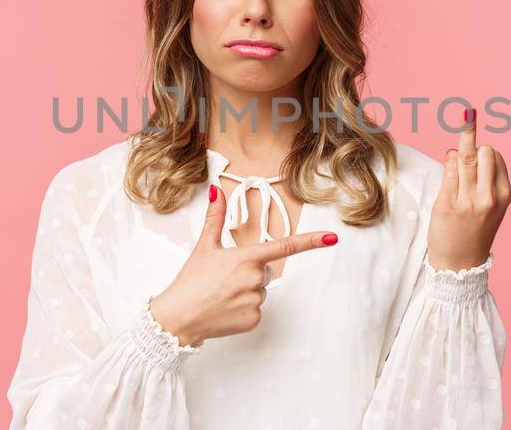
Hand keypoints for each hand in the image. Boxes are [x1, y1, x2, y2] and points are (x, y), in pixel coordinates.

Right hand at [148, 184, 338, 346]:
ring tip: (222, 294)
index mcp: (246, 258)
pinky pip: (257, 310)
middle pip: (265, 271)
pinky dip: (243, 309)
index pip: (285, 246)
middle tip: (224, 279)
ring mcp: (256, 301)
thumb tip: (217, 191)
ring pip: (260, 290)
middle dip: (249, 272)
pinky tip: (225, 309)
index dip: (312, 241)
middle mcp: (255, 279)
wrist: (178, 317)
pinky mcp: (254, 319)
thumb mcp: (204, 247)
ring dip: (245, 291)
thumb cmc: (190, 281)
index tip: (332, 238)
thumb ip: (215, 218)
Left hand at [428, 108, 510, 270]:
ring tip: (454, 155)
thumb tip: (458, 149)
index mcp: (504, 195)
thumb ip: (481, 179)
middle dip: (472, 145)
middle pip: (483, 152)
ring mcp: (469, 201)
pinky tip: (449, 162)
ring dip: (458, 152)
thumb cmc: (473, 231)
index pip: (496, 156)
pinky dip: (448, 161)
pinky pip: (448, 170)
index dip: (484, 151)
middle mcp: (489, 197)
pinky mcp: (448, 204)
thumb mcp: (490, 206)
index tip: (475, 155)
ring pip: (464, 157)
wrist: (460, 264)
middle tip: (464, 151)